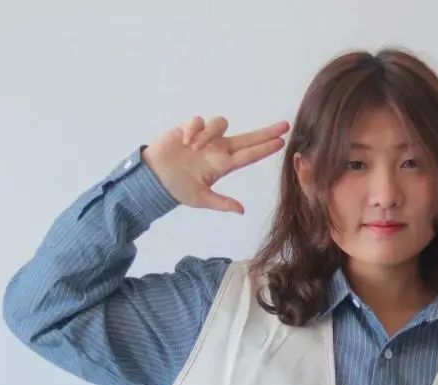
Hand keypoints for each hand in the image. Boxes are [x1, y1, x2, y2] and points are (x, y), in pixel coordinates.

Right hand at [141, 115, 289, 213]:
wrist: (153, 179)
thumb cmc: (177, 188)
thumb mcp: (201, 199)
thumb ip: (221, 203)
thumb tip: (242, 211)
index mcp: (222, 165)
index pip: (249, 155)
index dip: (265, 149)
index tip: (282, 143)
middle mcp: (217, 149)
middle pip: (246, 137)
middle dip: (265, 132)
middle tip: (284, 126)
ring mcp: (204, 138)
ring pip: (220, 125)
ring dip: (209, 134)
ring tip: (194, 148)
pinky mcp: (188, 129)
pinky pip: (198, 121)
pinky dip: (194, 129)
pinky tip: (186, 142)